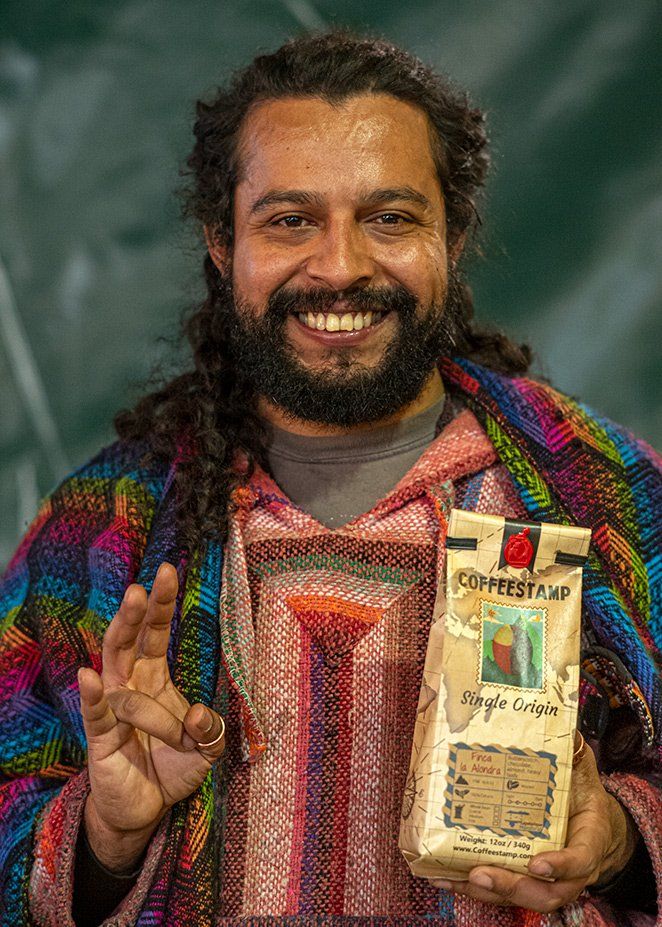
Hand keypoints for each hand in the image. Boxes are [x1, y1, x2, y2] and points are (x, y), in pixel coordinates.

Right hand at [78, 562, 224, 870]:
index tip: (168, 570)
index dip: (162, 604)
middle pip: (129, 641)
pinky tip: (89, 676)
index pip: (156, 634)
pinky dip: (94, 695)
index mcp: (155, 678)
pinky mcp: (100, 738)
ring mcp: (113, 709)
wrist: (145, 809)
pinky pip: (96, 712)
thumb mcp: (206, 749)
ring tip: (157, 673)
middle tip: (141, 586)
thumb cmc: (173, 767)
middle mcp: (131, 685)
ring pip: (116, 673)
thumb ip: (211, 730)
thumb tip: (199, 713)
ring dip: (140, 675)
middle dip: (136, 613)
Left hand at [432, 736, 637, 912]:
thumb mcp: (580, 766)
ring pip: (521, 897)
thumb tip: (555, 719)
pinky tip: (446, 876)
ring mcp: (546, 878)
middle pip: (548, 892)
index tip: (537, 864)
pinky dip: (472, 887)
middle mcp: (571, 868)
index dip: (562, 866)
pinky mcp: (523, 878)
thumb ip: (570, 747)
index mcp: (589, 837)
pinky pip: (501, 891)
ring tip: (455, 877)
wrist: (588, 818)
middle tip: (482, 872)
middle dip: (513, 886)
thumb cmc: (580, 790)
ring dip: (487, 891)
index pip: (582, 859)